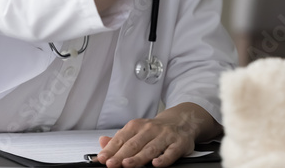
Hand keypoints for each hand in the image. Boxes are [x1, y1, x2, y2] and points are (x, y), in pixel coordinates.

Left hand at [94, 105, 210, 167]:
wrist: (182, 120)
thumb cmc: (156, 129)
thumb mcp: (136, 130)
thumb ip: (119, 139)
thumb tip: (102, 142)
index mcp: (137, 126)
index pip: (121, 138)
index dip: (111, 149)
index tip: (102, 158)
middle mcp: (150, 129)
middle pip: (134, 144)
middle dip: (121, 155)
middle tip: (111, 164)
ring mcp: (165, 136)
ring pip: (150, 148)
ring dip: (138, 157)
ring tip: (127, 164)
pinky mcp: (179, 144)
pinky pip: (171, 152)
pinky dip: (163, 159)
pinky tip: (156, 164)